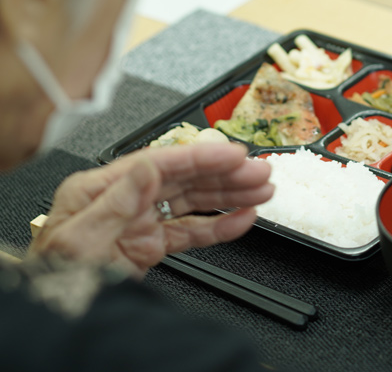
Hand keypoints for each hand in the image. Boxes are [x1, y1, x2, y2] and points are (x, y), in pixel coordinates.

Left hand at [29, 143, 273, 276]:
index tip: (233, 155)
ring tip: (261, 191)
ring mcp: (143, 220)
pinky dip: (220, 226)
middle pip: (185, 179)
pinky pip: (192, 231)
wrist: (57, 309)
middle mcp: (127, 198)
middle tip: (259, 172)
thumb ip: (117, 201)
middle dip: (226, 174)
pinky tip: (242, 219)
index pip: (162, 164)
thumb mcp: (80, 236)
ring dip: (230, 195)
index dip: (201, 157)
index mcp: (103, 186)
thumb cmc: (56, 272)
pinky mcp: (153, 244)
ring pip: (195, 201)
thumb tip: (148, 167)